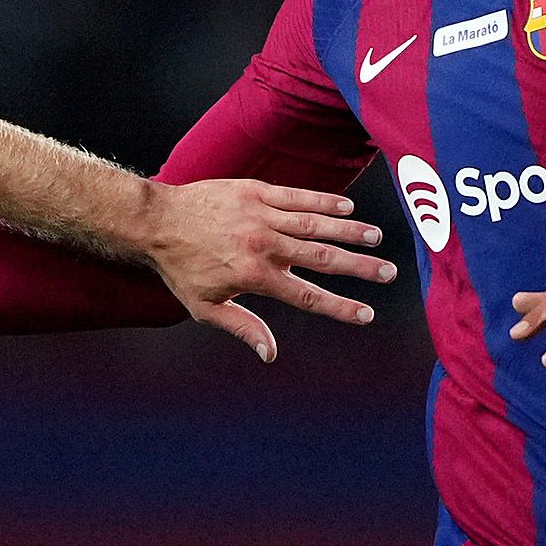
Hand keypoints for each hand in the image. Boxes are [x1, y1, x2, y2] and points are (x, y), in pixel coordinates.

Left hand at [127, 181, 391, 363]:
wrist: (156, 222)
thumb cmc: (180, 268)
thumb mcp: (205, 307)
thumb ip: (242, 327)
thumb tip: (270, 354)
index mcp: (255, 277)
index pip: (307, 296)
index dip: (340, 307)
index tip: (366, 314)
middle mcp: (264, 246)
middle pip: (322, 259)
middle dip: (359, 268)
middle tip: (389, 273)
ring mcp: (262, 216)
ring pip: (315, 225)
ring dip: (349, 232)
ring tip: (376, 239)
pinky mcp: (256, 192)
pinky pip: (298, 197)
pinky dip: (323, 202)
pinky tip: (346, 208)